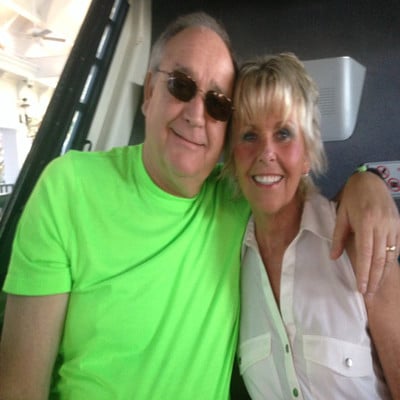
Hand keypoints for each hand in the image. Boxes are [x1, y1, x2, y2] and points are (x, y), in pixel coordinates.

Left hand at [331, 171, 399, 294]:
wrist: (370, 180)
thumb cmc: (351, 197)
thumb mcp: (341, 215)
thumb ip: (338, 237)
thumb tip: (334, 258)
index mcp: (366, 223)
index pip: (365, 254)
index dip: (364, 273)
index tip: (361, 288)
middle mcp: (382, 226)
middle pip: (380, 258)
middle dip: (374, 278)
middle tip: (369, 294)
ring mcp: (393, 226)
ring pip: (391, 255)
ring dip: (384, 273)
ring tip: (376, 288)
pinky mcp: (398, 225)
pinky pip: (397, 247)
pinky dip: (391, 261)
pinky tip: (385, 271)